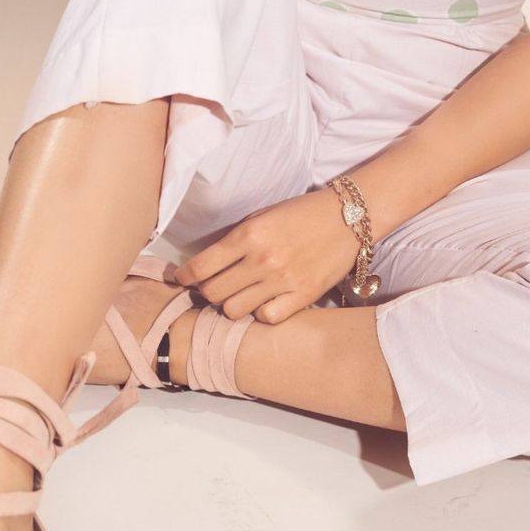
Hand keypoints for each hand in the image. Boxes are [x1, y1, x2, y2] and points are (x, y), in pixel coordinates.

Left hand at [170, 187, 360, 323]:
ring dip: (232, 305)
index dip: (184, 277)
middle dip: (206, 292)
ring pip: (234, 311)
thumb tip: (206, 264)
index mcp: (248, 235)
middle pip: (213, 293)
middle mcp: (262, 259)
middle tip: (212, 287)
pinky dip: (261, 313)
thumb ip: (235, 240)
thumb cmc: (301, 213)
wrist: (348, 216)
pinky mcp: (303, 295)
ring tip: (239, 295)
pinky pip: (266, 317)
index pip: (201, 267)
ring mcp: (283, 280)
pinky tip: (264, 301)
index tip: (181, 279)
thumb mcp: (261, 216)